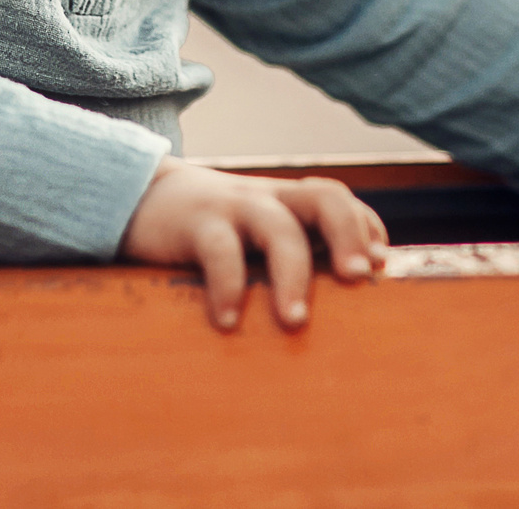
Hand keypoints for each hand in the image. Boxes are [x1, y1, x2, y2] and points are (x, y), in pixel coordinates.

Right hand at [121, 158, 389, 331]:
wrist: (138, 196)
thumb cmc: (212, 230)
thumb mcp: (256, 234)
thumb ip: (293, 255)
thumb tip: (341, 301)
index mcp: (289, 202)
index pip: (341, 201)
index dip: (365, 229)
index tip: (380, 267)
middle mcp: (270, 198)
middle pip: (325, 196)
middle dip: (348, 234)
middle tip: (357, 279)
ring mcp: (233, 206)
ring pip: (276, 224)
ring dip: (293, 273)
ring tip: (295, 322)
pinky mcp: (195, 222)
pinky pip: (218, 248)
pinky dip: (229, 284)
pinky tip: (229, 321)